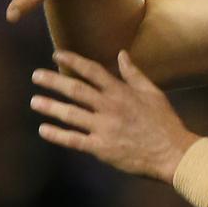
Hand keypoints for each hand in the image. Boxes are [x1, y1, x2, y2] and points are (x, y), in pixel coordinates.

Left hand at [30, 50, 198, 183]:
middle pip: (76, 90)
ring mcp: (104, 128)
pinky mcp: (100, 148)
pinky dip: (57, 135)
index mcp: (122, 92)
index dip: (73, 61)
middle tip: (36, 76)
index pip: (92, 71)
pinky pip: (73, 140)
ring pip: (70, 114)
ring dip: (50, 107)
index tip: (56, 54)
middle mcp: (110, 107)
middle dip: (53, 81)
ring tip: (35, 101)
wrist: (172, 152)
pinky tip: (44, 129)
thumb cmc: (164, 121)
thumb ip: (134, 74)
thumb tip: (121, 54)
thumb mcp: (153, 93)